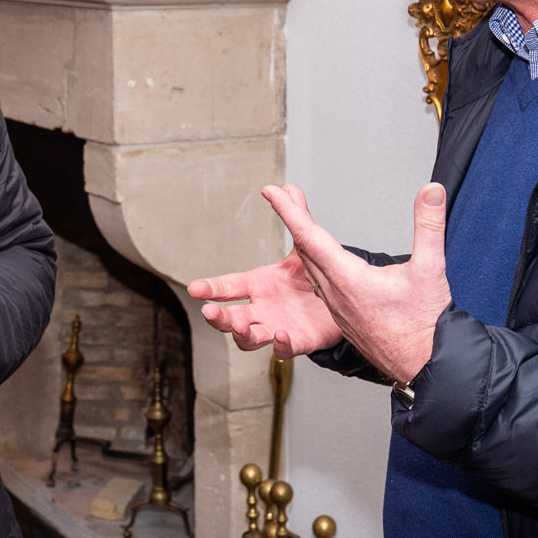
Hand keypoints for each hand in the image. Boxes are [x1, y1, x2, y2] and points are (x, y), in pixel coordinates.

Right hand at [190, 186, 342, 358]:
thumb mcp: (306, 243)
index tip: (195, 288)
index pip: (228, 287)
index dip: (211, 288)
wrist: (342, 301)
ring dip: (242, 334)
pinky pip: (283, 350)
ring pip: (249, 338)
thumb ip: (296, 215)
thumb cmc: (313, 276)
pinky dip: (278, 346)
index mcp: (258, 285)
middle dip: (218, 317)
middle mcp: (261, 308)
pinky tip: (279, 335)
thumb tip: (284, 187)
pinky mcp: (296, 342)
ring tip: (242, 326)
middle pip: (230, 317)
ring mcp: (275, 327)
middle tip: (209, 311)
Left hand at [267, 182, 451, 384]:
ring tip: (296, 222)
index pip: (310, 237)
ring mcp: (337, 308)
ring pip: (310, 269)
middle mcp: (335, 294)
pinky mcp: (344, 318)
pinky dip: (314, 264)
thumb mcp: (431, 269)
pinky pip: (320, 285)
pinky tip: (318, 263)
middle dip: (292, 219)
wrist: (426, 366)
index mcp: (348, 280)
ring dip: (302, 243)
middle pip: (305, 250)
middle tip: (280, 196)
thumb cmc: (425, 325)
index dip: (289, 211)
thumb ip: (429, 225)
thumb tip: (431, 191)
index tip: (271, 192)